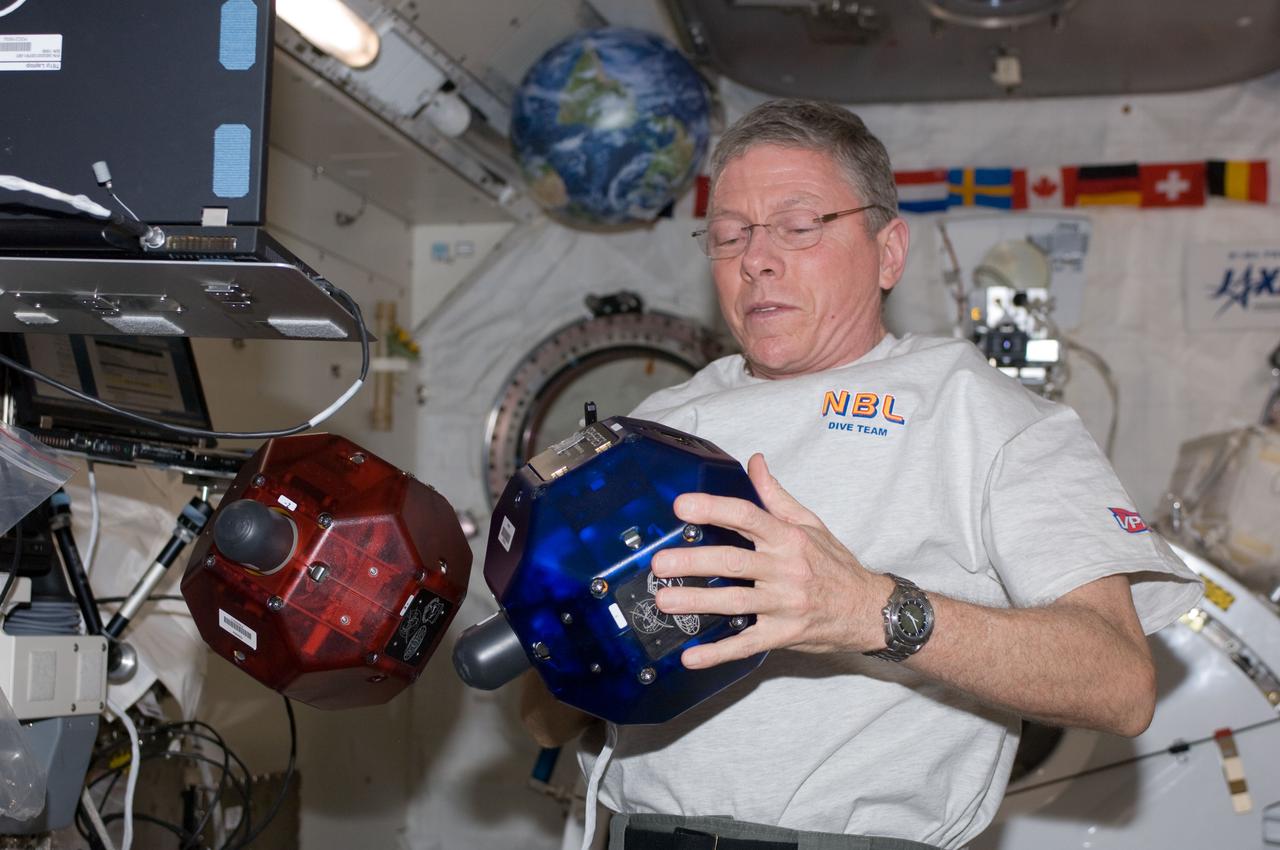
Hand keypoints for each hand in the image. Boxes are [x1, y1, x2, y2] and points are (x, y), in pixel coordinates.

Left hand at [650, 453, 894, 668]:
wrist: (870, 609)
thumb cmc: (836, 565)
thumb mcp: (810, 524)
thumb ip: (776, 496)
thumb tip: (754, 462)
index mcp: (788, 538)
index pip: (747, 516)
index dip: (713, 508)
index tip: (682, 506)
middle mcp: (786, 569)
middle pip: (734, 562)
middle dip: (694, 562)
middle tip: (661, 563)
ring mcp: (785, 604)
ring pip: (736, 603)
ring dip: (698, 603)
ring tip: (665, 602)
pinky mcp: (784, 634)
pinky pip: (747, 644)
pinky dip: (718, 653)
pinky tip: (691, 656)